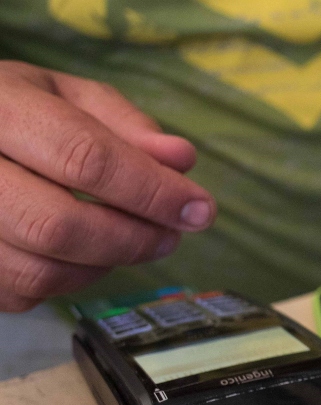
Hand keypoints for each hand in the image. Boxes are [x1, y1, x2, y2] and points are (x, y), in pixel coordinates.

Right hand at [0, 61, 214, 311]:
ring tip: (135, 241)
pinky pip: (21, 293)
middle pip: (58, 225)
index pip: (84, 157)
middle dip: (132, 239)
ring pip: (39, 271)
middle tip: (172, 236)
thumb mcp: (66, 95)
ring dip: (104, 265)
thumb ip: (124, 124)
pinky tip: (86, 255)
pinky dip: (68, 281)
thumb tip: (181, 160)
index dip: (151, 190)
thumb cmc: (15, 110)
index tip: (200, 209)